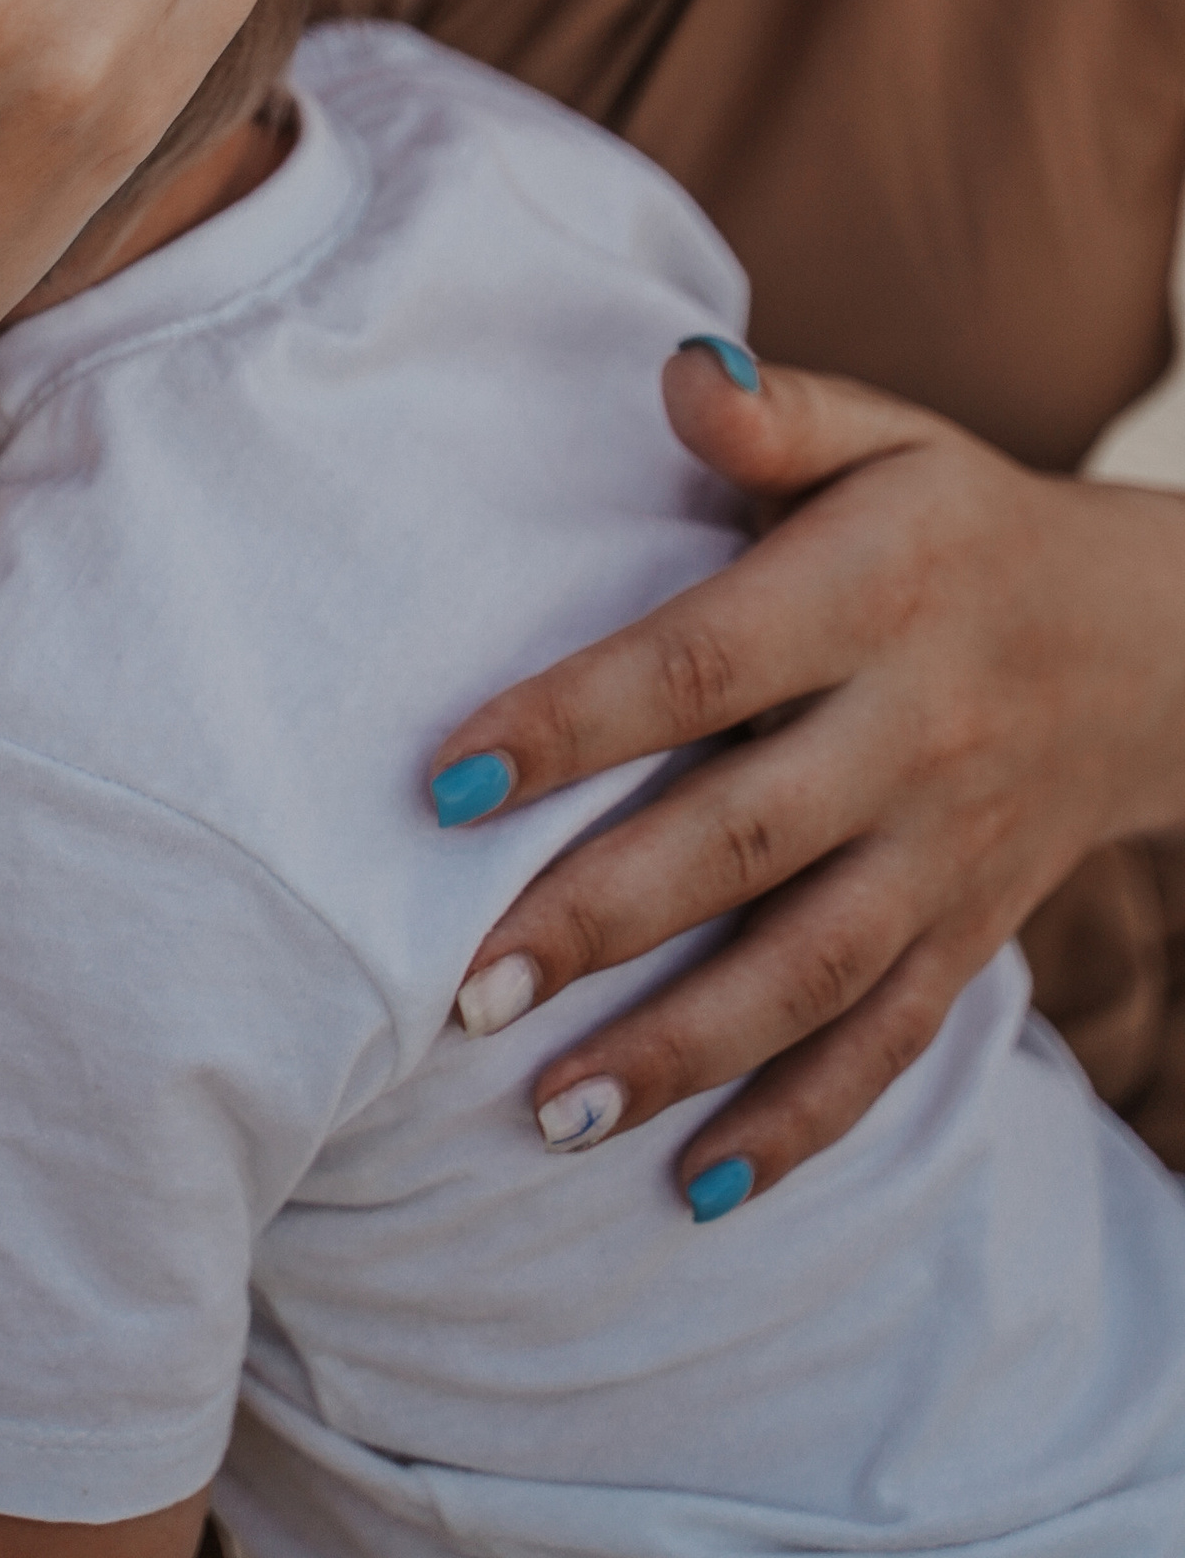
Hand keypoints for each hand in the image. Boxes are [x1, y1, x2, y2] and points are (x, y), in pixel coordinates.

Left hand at [435, 346, 1184, 1210]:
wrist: (1151, 639)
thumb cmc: (949, 519)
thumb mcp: (886, 435)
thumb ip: (776, 412)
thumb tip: (678, 368)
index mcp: (877, 591)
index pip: (705, 664)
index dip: (576, 722)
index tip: (445, 778)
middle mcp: (916, 732)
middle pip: (743, 842)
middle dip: (602, 924)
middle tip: (464, 993)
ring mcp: (948, 851)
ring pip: (812, 972)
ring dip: (680, 1052)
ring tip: (547, 1108)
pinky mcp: (968, 934)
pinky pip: (885, 1045)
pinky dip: (797, 1125)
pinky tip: (690, 1189)